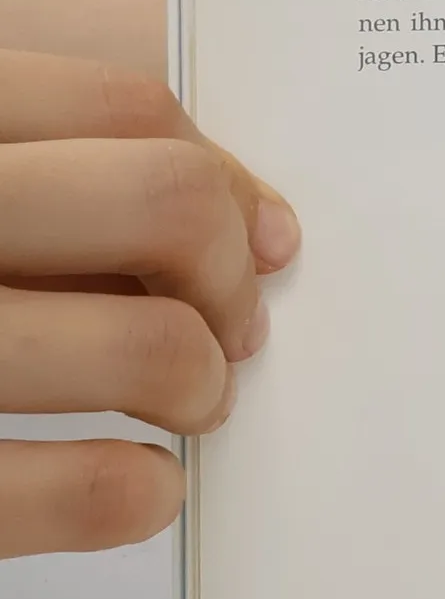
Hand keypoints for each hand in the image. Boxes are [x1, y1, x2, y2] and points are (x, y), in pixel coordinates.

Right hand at [0, 49, 298, 556]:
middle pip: (162, 203)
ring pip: (149, 346)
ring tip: (181, 405)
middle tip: (222, 328)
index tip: (253, 238)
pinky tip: (132, 486)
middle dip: (224, 276)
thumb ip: (35, 169)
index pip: (119, 105)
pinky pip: (87, 487)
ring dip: (199, 385)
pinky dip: (138, 492)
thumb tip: (256, 227)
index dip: (221, 176)